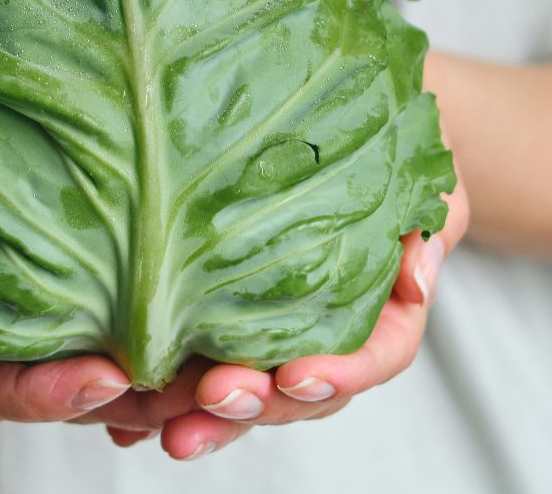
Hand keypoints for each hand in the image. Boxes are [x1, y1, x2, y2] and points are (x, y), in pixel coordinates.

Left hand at [133, 171, 470, 459]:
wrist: (343, 127)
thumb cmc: (390, 151)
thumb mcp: (428, 176)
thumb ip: (432, 222)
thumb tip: (418, 278)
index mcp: (384, 314)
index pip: (373, 358)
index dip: (339, 374)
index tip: (298, 376)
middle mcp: (323, 340)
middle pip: (295, 394)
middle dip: (256, 405)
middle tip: (216, 398)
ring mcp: (269, 340)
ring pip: (241, 396)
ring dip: (203, 417)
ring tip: (163, 425)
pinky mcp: (218, 330)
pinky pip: (189, 376)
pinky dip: (157, 406)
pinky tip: (119, 423)